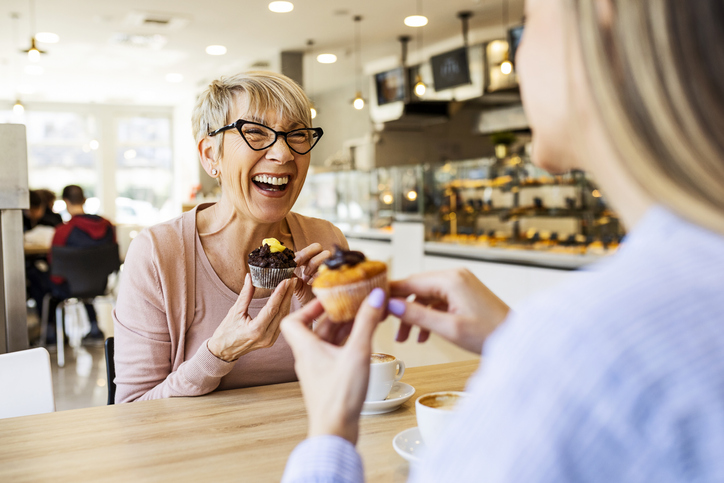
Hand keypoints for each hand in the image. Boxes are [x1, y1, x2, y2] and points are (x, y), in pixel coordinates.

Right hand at [208, 274, 296, 361]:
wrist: (224, 351)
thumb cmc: (226, 332)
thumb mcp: (234, 312)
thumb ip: (245, 294)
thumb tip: (250, 277)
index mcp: (255, 330)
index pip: (272, 308)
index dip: (280, 293)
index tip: (286, 281)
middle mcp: (266, 337)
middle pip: (281, 312)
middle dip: (288, 295)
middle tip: (293, 280)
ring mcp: (270, 340)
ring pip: (283, 318)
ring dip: (287, 301)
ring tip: (290, 287)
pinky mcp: (271, 340)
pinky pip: (281, 323)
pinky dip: (283, 310)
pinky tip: (284, 299)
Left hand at [281, 289, 386, 443]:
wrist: (335, 432)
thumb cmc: (338, 398)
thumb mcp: (356, 353)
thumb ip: (366, 322)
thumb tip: (375, 296)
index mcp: (306, 347)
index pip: (293, 320)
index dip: (309, 307)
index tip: (328, 299)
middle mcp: (308, 357)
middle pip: (316, 327)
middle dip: (335, 314)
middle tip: (353, 303)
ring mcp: (318, 369)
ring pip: (327, 341)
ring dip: (343, 328)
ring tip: (363, 318)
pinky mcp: (329, 380)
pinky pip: (335, 354)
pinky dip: (347, 343)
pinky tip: (363, 342)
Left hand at [292, 243, 330, 304]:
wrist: (315, 308)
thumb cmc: (304, 294)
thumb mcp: (294, 284)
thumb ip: (289, 275)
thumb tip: (281, 268)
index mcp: (307, 260)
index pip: (303, 250)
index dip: (296, 254)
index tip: (290, 262)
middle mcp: (318, 260)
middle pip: (317, 246)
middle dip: (306, 254)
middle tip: (298, 264)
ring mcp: (327, 266)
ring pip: (326, 253)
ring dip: (314, 263)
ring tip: (306, 274)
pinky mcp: (334, 274)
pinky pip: (329, 267)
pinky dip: (318, 274)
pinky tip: (310, 282)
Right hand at [388, 268, 509, 353]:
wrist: (518, 339)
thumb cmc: (489, 334)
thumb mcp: (449, 328)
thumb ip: (418, 316)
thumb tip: (391, 306)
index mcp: (450, 280)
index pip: (409, 282)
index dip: (389, 294)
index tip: (373, 305)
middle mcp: (455, 276)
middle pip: (416, 287)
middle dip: (401, 308)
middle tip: (387, 326)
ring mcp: (460, 283)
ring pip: (426, 296)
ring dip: (414, 315)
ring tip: (405, 338)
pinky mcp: (464, 293)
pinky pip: (438, 301)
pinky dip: (428, 315)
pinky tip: (424, 335)